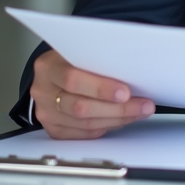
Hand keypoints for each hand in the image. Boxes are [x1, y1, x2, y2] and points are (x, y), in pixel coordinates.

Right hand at [29, 49, 155, 138]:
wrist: (53, 74)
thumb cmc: (72, 60)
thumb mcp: (80, 51)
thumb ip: (98, 60)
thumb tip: (132, 71)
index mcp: (48, 66)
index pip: (73, 79)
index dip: (101, 88)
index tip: (126, 92)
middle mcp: (43, 91)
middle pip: (80, 106)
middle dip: (116, 108)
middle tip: (141, 105)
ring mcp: (46, 112)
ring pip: (85, 123)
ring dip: (117, 119)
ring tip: (138, 112)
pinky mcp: (54, 128)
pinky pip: (84, 133)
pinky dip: (106, 126)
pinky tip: (122, 119)